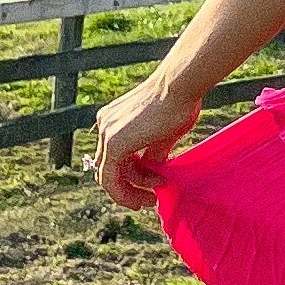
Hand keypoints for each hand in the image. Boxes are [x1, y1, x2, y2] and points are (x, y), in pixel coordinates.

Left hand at [92, 70, 200, 208]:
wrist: (180, 85)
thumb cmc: (178, 102)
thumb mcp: (162, 135)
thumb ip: (152, 154)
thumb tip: (152, 173)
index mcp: (114, 120)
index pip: (114, 158)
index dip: (131, 177)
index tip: (151, 185)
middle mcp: (105, 125)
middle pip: (109, 168)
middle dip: (128, 187)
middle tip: (149, 198)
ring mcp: (107, 132)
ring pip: (108, 175)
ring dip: (131, 190)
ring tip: (154, 195)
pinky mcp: (113, 142)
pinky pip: (110, 177)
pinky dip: (126, 190)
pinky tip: (149, 193)